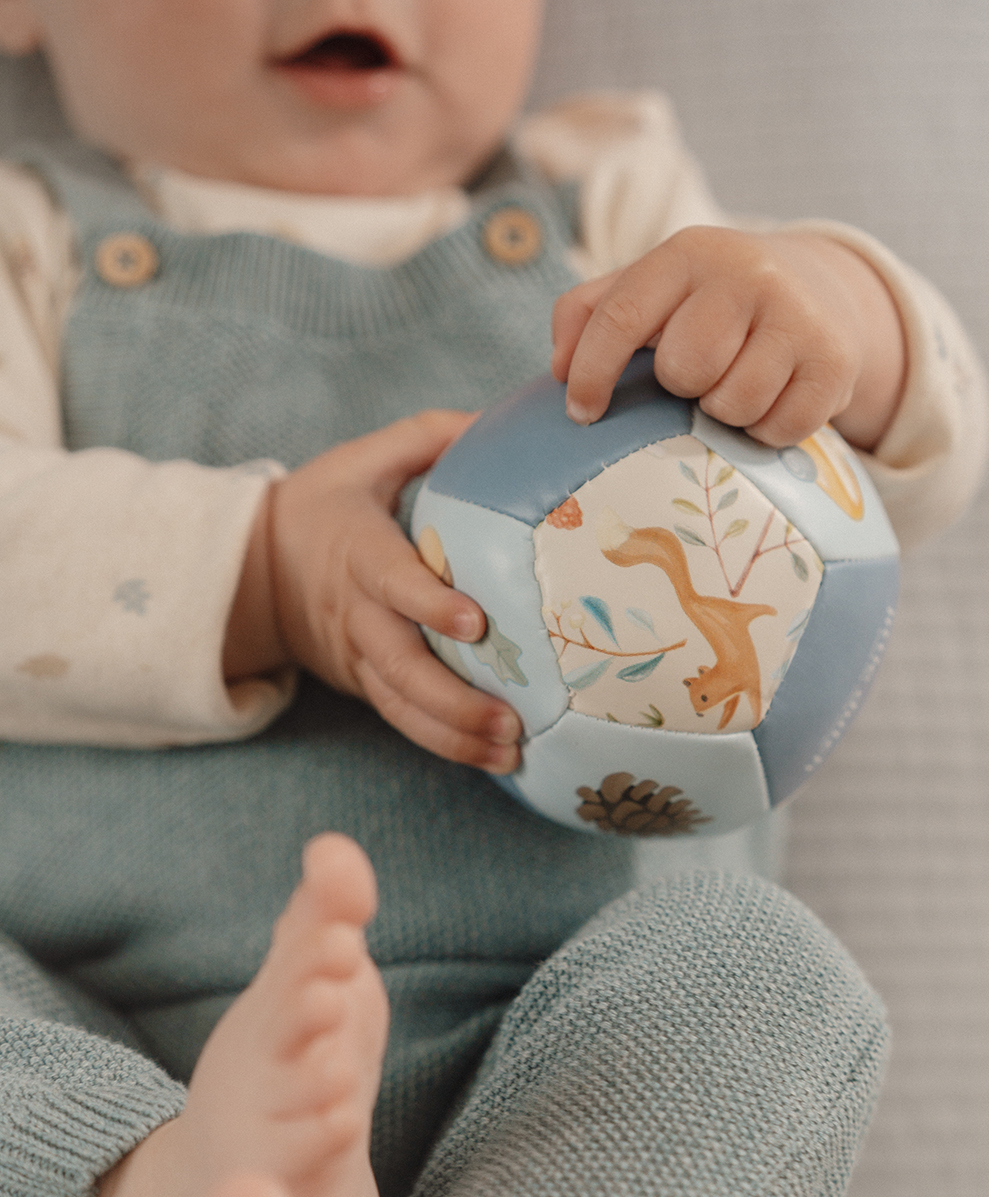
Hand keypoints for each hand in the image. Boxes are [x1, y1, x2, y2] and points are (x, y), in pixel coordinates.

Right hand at [222, 411, 521, 772]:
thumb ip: (428, 436)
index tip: (476, 623)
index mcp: (356, 550)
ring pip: (399, 704)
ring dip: (453, 735)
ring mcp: (355, 654)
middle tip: (511, 721)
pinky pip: (399, 719)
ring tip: (510, 751)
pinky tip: (491, 760)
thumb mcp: (364, 457)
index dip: (429, 602)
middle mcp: (354, 611)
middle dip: (452, 700)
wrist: (254, 569)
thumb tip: (497, 421)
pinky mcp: (361, 681)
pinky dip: (442, 744)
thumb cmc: (325, 505)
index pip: (391, 579)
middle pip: (398, 664)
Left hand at [551, 226, 905, 449]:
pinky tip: (772, 397)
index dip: (591, 373)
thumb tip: (558, 368)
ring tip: (735, 383)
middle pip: (683, 370)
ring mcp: (799, 315)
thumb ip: (588, 314)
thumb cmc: (709, 303)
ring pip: (733, 403)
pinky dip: (766, 429)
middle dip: (682, 386)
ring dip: (725, 412)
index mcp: (688, 251)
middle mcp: (748, 272)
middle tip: (698, 374)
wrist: (818, 291)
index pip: (621, 315)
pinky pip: (778, 428)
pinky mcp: (836, 361)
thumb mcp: (650, 289)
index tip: (581, 412)